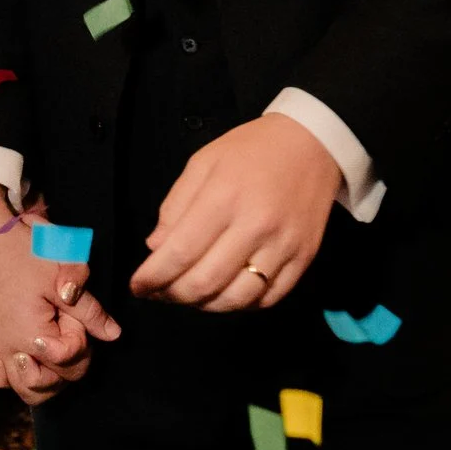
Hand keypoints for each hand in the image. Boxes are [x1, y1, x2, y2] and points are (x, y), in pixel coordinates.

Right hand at [0, 182, 119, 402]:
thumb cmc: (19, 247)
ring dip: (21, 373)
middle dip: (56, 375)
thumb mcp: (63, 272)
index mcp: (32, 337)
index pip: (70, 364)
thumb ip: (90, 310)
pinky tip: (0, 341)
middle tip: (62, 343)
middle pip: (36, 389)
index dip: (81, 341)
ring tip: (31, 349)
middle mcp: (4, 347)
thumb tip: (112, 333)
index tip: (72, 314)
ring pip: (2, 382)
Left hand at [130, 114, 338, 310]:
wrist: (312, 143)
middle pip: (206, 282)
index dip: (154, 276)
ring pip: (236, 298)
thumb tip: (155, 247)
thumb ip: (176, 205)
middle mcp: (255, 226)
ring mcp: (283, 246)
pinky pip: (267, 299)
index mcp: (224, 197)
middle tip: (159, 293)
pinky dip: (240, 305)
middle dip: (174, 295)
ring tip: (189, 296)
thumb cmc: (251, 149)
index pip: (181, 252)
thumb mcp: (203, 162)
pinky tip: (224, 294)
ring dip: (205, 306)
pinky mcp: (304, 259)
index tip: (138, 286)